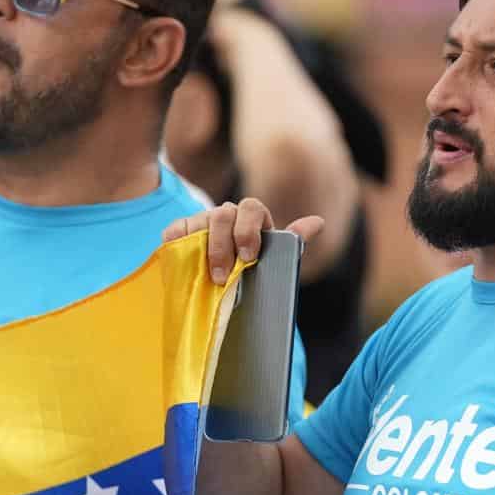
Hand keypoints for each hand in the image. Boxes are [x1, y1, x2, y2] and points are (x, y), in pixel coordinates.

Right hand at [161, 198, 326, 284]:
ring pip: (199, 221)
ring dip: (204, 250)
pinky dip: (176, 241)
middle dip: (224, 245)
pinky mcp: (180, 232)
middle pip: (223, 214)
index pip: (252, 208)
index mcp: (253, 218)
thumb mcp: (277, 259)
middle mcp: (227, 215)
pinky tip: (178, 254)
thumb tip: (318, 222)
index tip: (248, 256)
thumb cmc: (256, 271)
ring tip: (207, 278)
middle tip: (224, 276)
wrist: (227, 286)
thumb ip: (294, 242)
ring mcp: (202, 222)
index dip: (248, 230)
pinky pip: (175, 230)